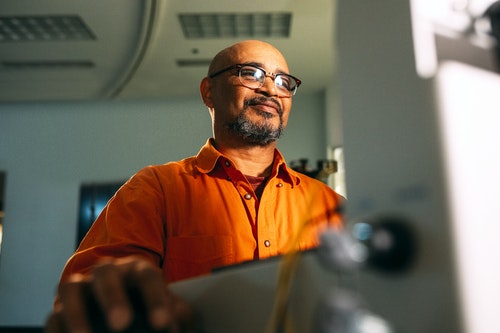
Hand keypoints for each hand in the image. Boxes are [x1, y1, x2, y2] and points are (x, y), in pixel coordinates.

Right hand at [46, 257, 196, 332]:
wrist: (123, 313)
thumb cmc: (148, 309)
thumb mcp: (164, 310)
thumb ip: (175, 314)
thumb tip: (177, 322)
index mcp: (138, 271)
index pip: (147, 278)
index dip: (155, 300)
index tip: (163, 325)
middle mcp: (107, 274)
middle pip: (105, 274)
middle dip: (113, 298)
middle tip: (122, 325)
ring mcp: (80, 290)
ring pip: (70, 289)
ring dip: (76, 315)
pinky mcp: (60, 311)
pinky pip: (53, 317)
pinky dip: (58, 331)